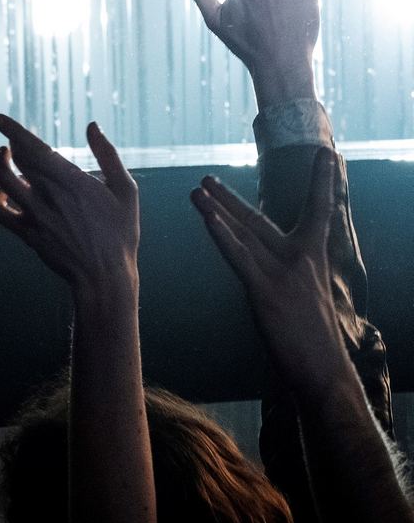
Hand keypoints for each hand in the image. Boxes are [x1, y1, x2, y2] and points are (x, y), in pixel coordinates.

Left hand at [0, 116, 139, 291]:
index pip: (33, 148)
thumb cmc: (121, 232)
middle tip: (12, 141)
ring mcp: (34, 216)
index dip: (12, 130)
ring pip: (2, 184)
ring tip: (4, 158)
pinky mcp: (27, 234)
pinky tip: (3, 194)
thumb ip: (107, 154)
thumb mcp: (125, 190)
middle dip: (10, 145)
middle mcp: (48, 196)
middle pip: (16, 161)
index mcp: (72, 182)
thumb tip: (92, 126)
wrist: (104, 276)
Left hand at [192, 151, 355, 399]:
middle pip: (259, 219)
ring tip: (195, 188)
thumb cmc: (312, 337)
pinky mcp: (267, 291)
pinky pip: (240, 258)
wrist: (323, 369)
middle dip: (229, 198)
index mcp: (312, 258)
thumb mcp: (306, 295)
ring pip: (244, 234)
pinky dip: (223, 236)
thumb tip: (273, 261)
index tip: (327, 153)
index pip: (319, 210)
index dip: (321, 181)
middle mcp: (299, 259)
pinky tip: (208, 218)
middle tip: (205, 176)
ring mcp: (283, 273)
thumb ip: (290, 272)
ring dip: (217, 210)